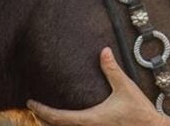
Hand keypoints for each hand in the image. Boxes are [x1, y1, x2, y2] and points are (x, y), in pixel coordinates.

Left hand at [28, 48, 167, 125]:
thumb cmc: (139, 111)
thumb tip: (104, 51)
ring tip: (48, 112)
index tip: (31, 102)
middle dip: (44, 118)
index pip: (57, 117)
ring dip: (55, 123)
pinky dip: (69, 124)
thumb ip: (112, 69)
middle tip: (35, 106)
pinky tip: (72, 118)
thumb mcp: (126, 87)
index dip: (41, 110)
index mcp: (89, 119)